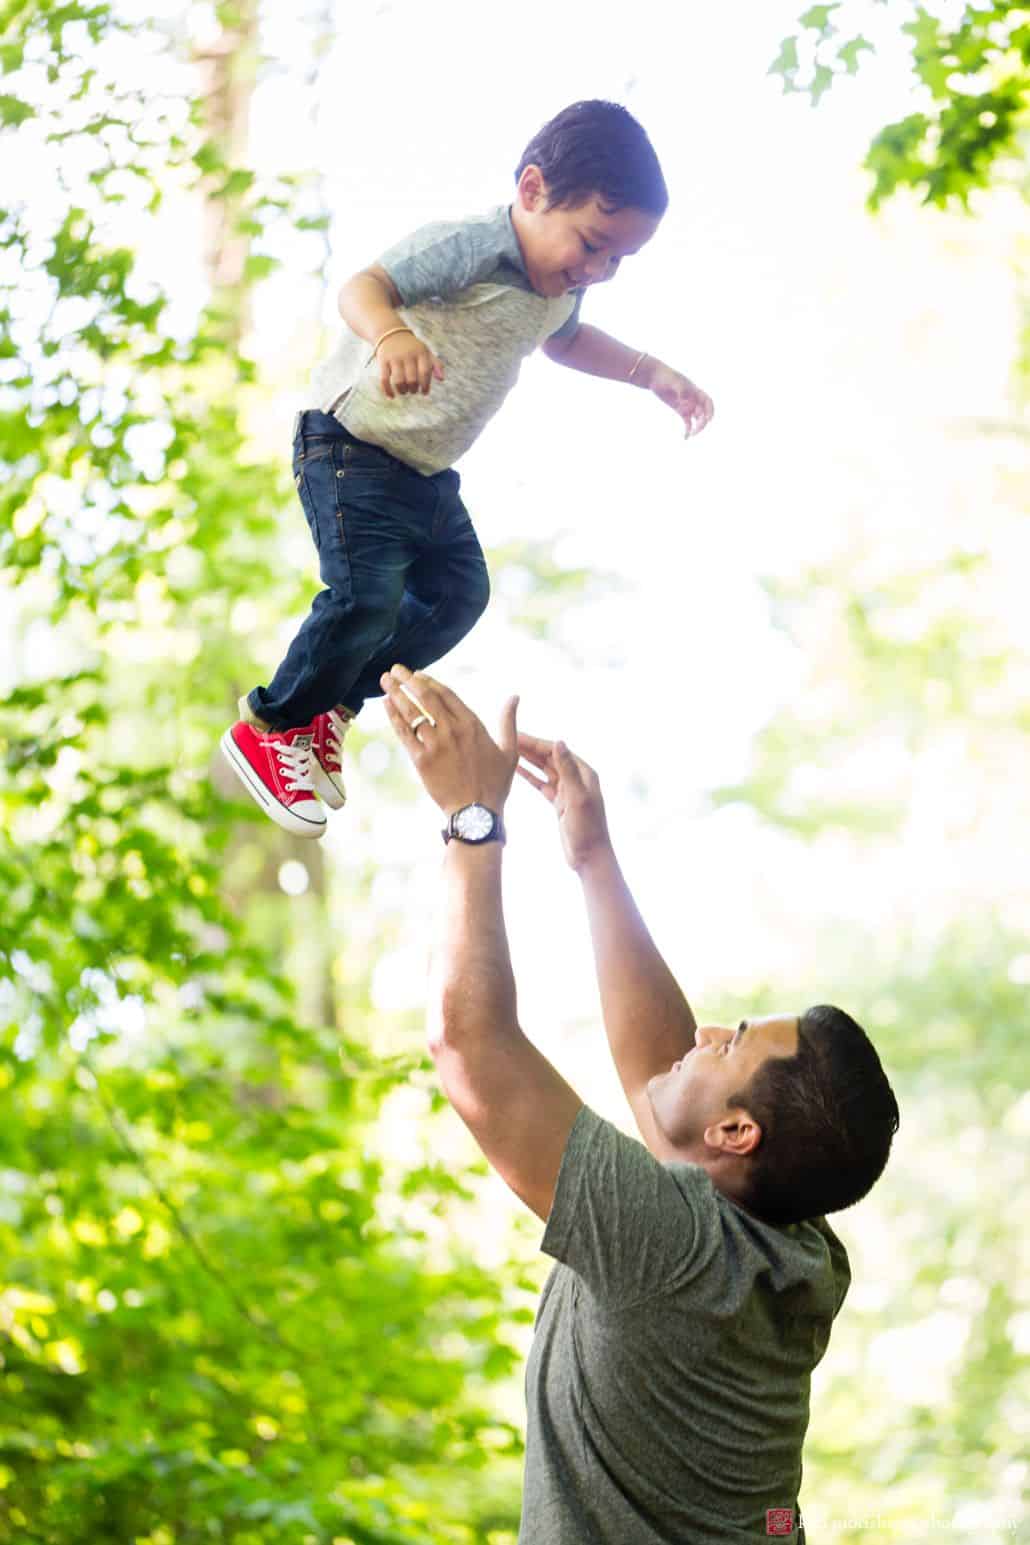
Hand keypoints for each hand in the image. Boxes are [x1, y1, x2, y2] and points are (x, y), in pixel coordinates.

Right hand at [378, 331, 444, 399]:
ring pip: (399, 381)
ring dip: (402, 391)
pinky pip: (384, 379)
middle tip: (413, 390)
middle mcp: (407, 354)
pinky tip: (391, 396)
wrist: (391, 334)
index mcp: (420, 353)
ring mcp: (394, 358)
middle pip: (412, 379)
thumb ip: (436, 364)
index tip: (424, 392)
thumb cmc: (412, 348)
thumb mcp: (425, 352)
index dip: (425, 385)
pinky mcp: (383, 361)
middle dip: (413, 389)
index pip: (425, 372)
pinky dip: (387, 390)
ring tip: (404, 391)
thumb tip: (442, 379)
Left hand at [381, 664, 517, 814]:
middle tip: (396, 669)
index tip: (418, 674)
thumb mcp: (510, 751)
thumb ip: (509, 721)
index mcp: (472, 725)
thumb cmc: (495, 784)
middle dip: (408, 680)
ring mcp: (435, 744)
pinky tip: (386, 704)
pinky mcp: (421, 760)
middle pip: (426, 697)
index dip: (429, 681)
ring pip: (412, 712)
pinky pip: (404, 733)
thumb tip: (514, 697)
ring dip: (396, 693)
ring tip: (386, 680)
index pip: (446, 694)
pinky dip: (393, 716)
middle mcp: (452, 730)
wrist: (476, 813)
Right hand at [516, 733, 611, 872]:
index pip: (556, 751)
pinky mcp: (559, 802)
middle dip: (529, 748)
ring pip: (544, 769)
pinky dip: (530, 776)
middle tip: (507, 739)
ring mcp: (567, 790)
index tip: (516, 735)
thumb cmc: (587, 829)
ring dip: (528, 760)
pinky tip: (517, 770)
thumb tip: (559, 742)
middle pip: (549, 758)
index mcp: (583, 773)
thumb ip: (567, 770)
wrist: (590, 857)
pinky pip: (542, 784)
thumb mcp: (577, 797)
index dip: (536, 742)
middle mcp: (576, 778)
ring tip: (509, 750)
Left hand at [647, 361, 713, 439]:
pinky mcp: (680, 410)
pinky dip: (687, 430)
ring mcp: (687, 405)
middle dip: (702, 422)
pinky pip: (687, 422)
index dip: (710, 411)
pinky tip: (685, 437)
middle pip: (703, 413)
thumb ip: (680, 389)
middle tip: (696, 431)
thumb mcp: (673, 381)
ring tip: (691, 435)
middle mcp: (693, 399)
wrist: (654, 377)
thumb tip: (684, 399)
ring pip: (697, 419)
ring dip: (696, 428)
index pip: (707, 401)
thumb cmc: (665, 376)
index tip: (708, 419)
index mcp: (695, 391)